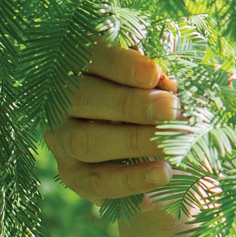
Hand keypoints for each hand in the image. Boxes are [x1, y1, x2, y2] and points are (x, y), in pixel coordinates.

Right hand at [45, 43, 179, 202]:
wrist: (158, 157)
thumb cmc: (159, 105)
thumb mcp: (159, 86)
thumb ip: (157, 82)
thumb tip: (168, 85)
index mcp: (83, 66)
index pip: (91, 56)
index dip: (119, 63)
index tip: (154, 74)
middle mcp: (63, 101)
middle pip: (82, 97)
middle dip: (129, 104)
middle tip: (171, 109)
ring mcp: (62, 139)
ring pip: (85, 141)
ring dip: (133, 141)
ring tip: (172, 147)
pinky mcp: (73, 175)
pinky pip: (97, 180)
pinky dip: (132, 179)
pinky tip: (163, 174)